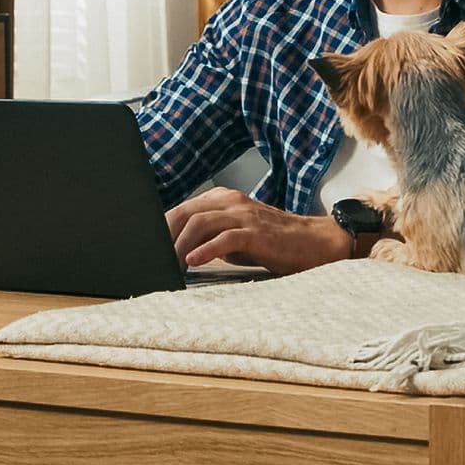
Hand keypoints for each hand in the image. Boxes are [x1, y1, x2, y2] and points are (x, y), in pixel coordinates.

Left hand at [164, 187, 352, 274]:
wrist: (316, 242)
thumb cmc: (275, 243)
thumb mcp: (237, 237)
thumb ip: (211, 237)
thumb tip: (178, 252)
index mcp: (224, 200)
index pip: (183, 209)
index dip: (162, 227)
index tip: (148, 247)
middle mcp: (232, 202)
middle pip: (186, 212)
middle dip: (165, 236)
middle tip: (153, 258)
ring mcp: (244, 215)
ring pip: (200, 223)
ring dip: (180, 246)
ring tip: (169, 265)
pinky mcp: (257, 232)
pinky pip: (225, 238)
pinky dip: (205, 251)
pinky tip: (193, 263)